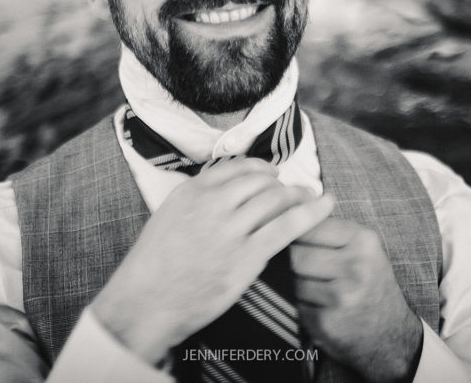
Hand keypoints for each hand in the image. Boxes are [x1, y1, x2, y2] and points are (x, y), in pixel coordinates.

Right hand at [90, 159, 333, 365]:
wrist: (145, 302)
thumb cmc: (154, 266)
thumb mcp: (169, 217)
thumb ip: (198, 201)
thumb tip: (229, 193)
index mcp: (192, 191)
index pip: (237, 167)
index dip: (260, 168)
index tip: (272, 174)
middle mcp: (212, 203)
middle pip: (260, 181)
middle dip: (282, 183)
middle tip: (297, 189)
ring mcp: (230, 229)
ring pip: (276, 199)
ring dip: (298, 196)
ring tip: (311, 199)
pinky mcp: (247, 257)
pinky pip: (287, 227)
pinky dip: (310, 214)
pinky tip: (325, 207)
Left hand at [291, 218, 422, 382]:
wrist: (391, 334)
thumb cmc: (370, 283)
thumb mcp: (362, 249)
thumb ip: (330, 228)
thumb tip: (289, 206)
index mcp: (363, 241)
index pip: (309, 225)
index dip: (297, 233)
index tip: (297, 238)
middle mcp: (356, 267)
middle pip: (296, 254)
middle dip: (296, 262)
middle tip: (312, 270)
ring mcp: (341, 297)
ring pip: (294, 280)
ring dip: (299, 286)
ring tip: (321, 290)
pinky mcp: (327, 322)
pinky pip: (297, 305)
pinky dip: (304, 307)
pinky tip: (323, 308)